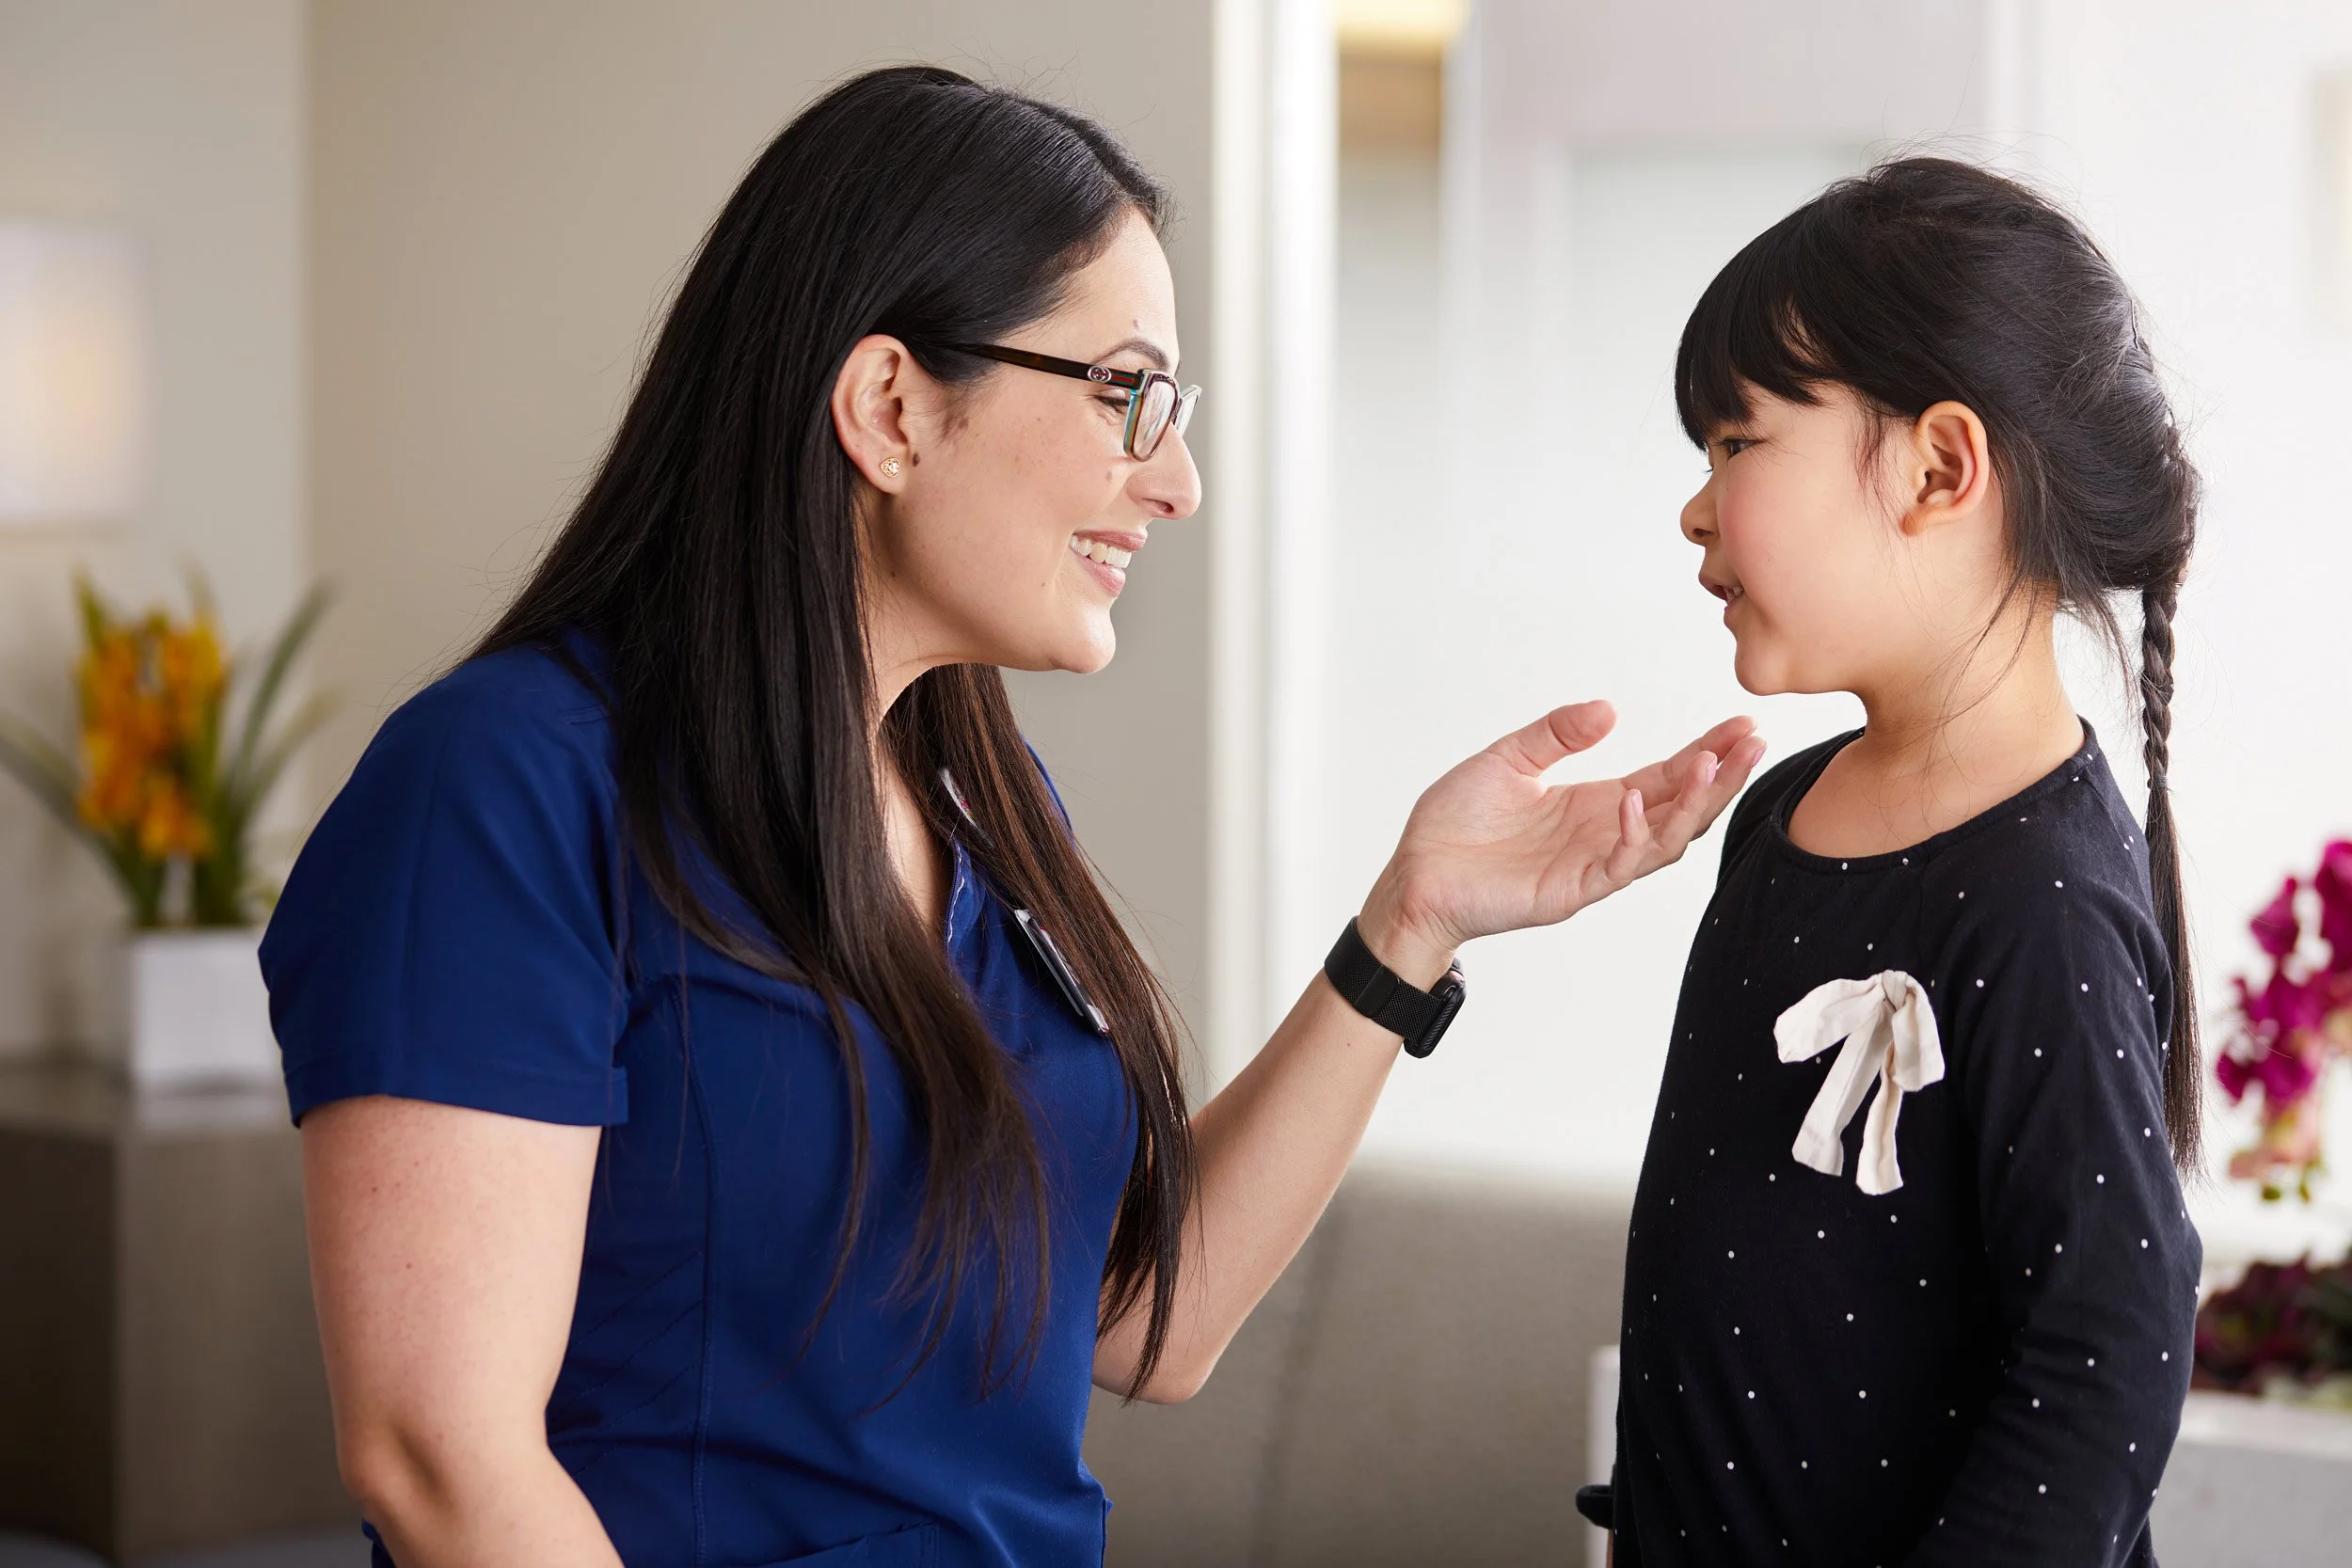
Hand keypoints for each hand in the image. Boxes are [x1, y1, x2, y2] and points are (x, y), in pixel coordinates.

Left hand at [1357, 703, 1764, 983]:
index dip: (1706, 752)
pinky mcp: (1570, 891)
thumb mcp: (1508, 760)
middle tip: (1752, 743)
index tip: (1741, 725)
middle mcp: (1604, 834)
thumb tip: (1609, 709)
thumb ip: (1556, 734)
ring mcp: (1592, 865)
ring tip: (1712, 766)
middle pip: (1681, 808)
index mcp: (1596, 803)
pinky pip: (1616, 866)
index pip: (1666, 776)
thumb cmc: (1455, 825)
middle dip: (1720, 777)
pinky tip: (1636, 801)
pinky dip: (1633, 835)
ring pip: (1663, 840)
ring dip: (1692, 805)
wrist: (1414, 874)